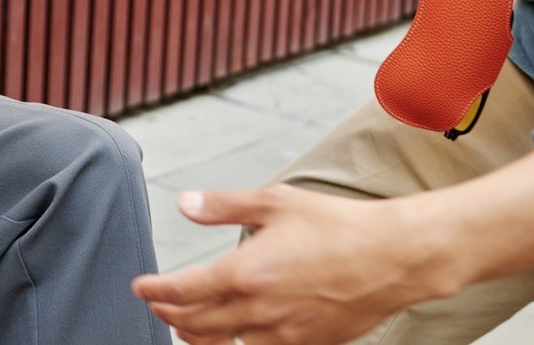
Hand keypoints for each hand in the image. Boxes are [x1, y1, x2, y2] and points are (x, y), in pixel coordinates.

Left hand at [131, 185, 447, 344]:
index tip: (139, 286)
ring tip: (187, 325)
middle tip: (157, 304)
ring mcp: (283, 334)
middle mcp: (260, 309)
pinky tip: (232, 335)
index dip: (155, 291)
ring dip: (198, 337)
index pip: (184, 290)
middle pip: (196, 324)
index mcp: (247, 271)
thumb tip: (184, 203)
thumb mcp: (275, 202)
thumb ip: (224, 206)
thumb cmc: (336, 224)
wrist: (393, 258)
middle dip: (169, 314)